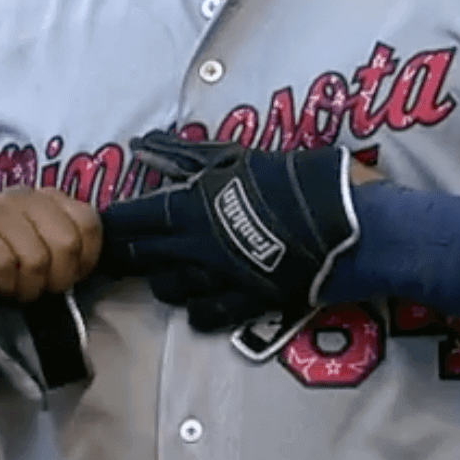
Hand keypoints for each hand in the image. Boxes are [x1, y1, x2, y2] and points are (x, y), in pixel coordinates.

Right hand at [0, 188, 100, 305]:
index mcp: (45, 198)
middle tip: (35, 287)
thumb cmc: (1, 270)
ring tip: (12, 287)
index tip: (64, 277)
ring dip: (26, 287)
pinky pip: (5, 264)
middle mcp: (20, 196)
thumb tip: (87, 260)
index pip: (88, 223)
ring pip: (36, 258)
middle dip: (55, 278)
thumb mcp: (43, 256)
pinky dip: (3, 284)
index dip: (84, 260)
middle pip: (66, 242)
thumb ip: (66, 247)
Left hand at [97, 132, 359, 331]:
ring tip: (160, 271)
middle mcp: (200, 248)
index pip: (135, 217)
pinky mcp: (252, 303)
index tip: (99, 223)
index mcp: (195, 207)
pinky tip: (196, 304)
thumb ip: (189, 156)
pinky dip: (197, 311)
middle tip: (112, 253)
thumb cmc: (303, 181)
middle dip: (125, 254)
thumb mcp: (241, 158)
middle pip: (144, 256)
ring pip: (171, 289)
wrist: (361, 228)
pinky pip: (209, 315)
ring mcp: (224, 279)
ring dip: (161, 280)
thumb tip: (144, 144)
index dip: (113, 222)